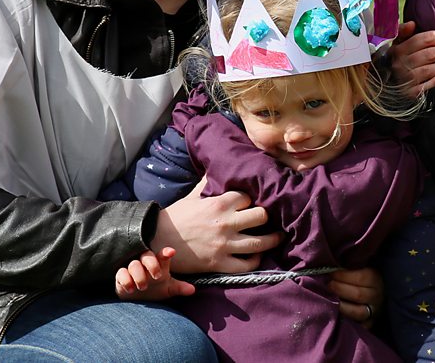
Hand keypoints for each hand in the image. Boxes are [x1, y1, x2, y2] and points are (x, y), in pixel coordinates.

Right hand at [115, 247, 195, 300]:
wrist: (137, 298)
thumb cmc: (155, 288)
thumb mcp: (168, 289)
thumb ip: (179, 288)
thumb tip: (192, 290)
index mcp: (158, 264)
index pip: (162, 255)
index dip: (166, 253)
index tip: (171, 252)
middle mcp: (145, 264)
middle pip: (147, 256)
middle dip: (152, 264)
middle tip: (157, 276)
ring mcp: (132, 268)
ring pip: (133, 264)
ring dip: (139, 275)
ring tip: (143, 287)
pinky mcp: (121, 276)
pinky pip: (121, 273)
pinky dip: (126, 280)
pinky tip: (131, 289)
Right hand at [152, 179, 281, 273]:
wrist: (156, 242)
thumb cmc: (175, 218)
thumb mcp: (191, 197)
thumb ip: (205, 184)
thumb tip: (211, 169)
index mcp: (219, 204)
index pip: (248, 197)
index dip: (251, 199)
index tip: (252, 203)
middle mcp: (226, 223)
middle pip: (262, 216)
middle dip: (266, 217)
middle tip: (267, 219)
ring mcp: (224, 245)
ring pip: (260, 242)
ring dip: (273, 239)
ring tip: (278, 237)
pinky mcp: (220, 263)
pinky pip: (247, 264)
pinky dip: (256, 260)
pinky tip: (257, 256)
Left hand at [329, 267, 383, 326]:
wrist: (376, 294)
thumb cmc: (362, 278)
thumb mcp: (361, 268)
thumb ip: (350, 267)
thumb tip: (332, 265)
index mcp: (376, 280)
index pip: (361, 277)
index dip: (343, 275)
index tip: (331, 272)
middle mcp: (377, 296)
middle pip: (358, 294)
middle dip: (339, 289)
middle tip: (328, 285)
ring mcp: (374, 312)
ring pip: (358, 312)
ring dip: (342, 306)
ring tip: (330, 299)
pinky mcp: (369, 324)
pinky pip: (359, 326)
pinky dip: (348, 322)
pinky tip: (337, 315)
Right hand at [389, 22, 434, 96]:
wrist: (382, 84)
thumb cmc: (393, 60)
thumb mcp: (394, 44)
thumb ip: (403, 32)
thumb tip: (412, 23)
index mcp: (400, 48)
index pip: (426, 39)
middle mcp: (401, 63)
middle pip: (431, 53)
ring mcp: (405, 78)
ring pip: (430, 69)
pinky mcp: (409, 92)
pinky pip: (426, 85)